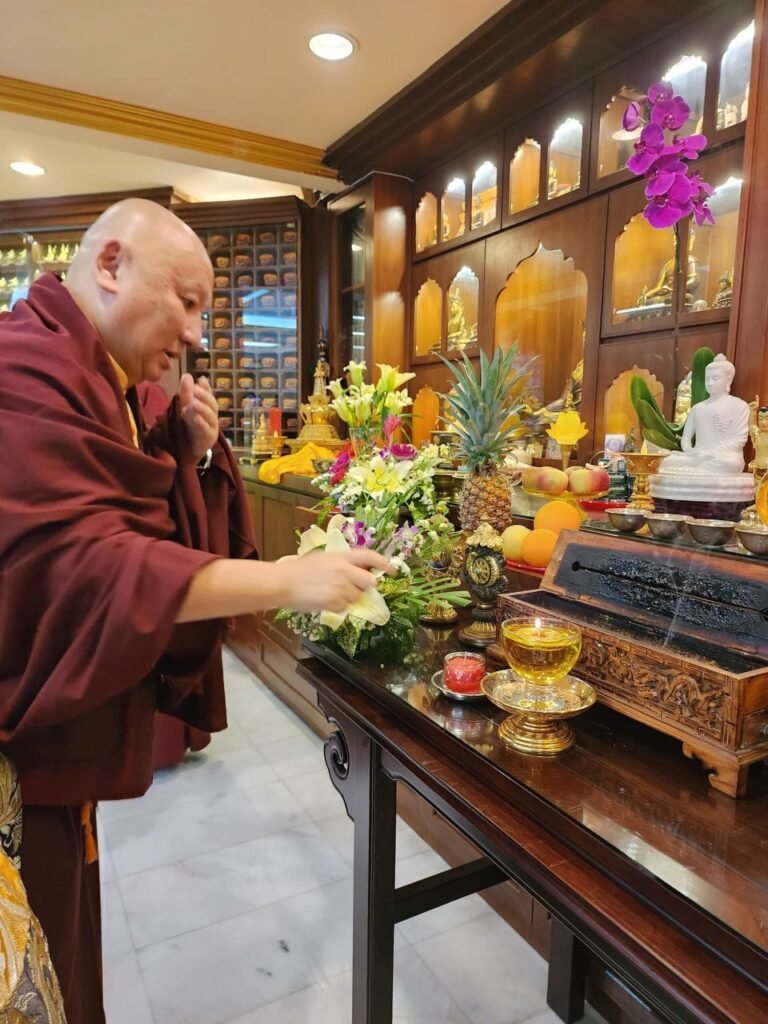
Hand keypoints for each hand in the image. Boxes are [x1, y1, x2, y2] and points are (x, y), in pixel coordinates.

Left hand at [179, 373, 218, 462]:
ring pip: (210, 416)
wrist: (189, 451)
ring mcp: (212, 428)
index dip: (206, 388)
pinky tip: (194, 417)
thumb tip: (188, 375)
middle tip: (195, 390)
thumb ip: (187, 393)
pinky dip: (201, 422)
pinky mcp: (208, 439)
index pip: (209, 395)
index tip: (200, 381)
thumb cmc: (190, 428)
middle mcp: (212, 417)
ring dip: (202, 408)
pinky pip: (206, 430)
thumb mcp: (186, 408)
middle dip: (204, 396)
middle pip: (212, 405)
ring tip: (192, 403)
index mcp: (208, 408)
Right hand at [278, 548, 392, 612]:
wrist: (282, 582)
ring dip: (347, 598)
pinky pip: (345, 607)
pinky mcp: (335, 602)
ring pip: (356, 597)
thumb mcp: (324, 559)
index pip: (370, 556)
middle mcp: (345, 571)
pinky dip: (337, 607)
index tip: (393, 570)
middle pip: (369, 581)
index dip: (384, 563)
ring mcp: (341, 587)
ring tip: (328, 593)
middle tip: (349, 587)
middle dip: (363, 586)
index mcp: (342, 557)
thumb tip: (360, 571)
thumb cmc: (299, 569)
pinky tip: (323, 600)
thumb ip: (343, 563)